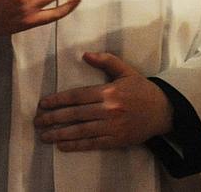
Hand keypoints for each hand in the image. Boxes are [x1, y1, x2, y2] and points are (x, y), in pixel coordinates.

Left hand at [34, 53, 172, 150]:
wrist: (163, 111)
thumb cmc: (142, 90)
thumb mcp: (127, 72)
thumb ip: (107, 61)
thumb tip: (85, 54)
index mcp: (110, 91)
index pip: (77, 96)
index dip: (58, 100)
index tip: (42, 104)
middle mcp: (109, 109)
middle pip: (75, 114)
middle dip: (53, 118)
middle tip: (37, 121)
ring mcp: (112, 126)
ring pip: (80, 130)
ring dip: (59, 133)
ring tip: (44, 135)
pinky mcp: (116, 140)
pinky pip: (91, 143)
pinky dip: (75, 145)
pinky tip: (62, 145)